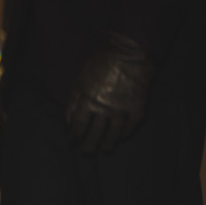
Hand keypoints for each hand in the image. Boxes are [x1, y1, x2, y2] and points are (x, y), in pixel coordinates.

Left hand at [64, 33, 152, 153]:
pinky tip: (122, 137)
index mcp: (87, 102)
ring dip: (108, 143)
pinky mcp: (138, 106)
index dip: (75, 136)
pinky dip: (126, 133)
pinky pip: (131, 125)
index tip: (73, 142)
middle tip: (87, 152)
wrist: (128, 52)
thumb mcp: (79, 82)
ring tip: (105, 149)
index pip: (78, 126)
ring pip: (113, 133)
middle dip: (89, 145)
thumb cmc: (99, 65)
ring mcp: (122, 109)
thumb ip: (72, 104)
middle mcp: (104, 109)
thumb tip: (68, 124)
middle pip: (95, 133)